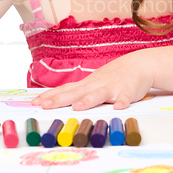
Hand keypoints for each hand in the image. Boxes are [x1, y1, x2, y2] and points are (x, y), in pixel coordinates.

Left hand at [31, 52, 153, 110]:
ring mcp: (112, 87)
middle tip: (45, 106)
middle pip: (75, 93)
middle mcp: (96, 85)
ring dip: (88, 101)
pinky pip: (126, 97)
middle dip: (59, 100)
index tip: (34, 102)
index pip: (64, 90)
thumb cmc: (112, 76)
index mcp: (86, 85)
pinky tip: (119, 108)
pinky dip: (123, 102)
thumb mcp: (92, 82)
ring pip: (98, 94)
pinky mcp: (128, 91)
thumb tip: (55, 99)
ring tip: (78, 108)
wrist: (138, 64)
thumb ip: (76, 92)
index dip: (49, 96)